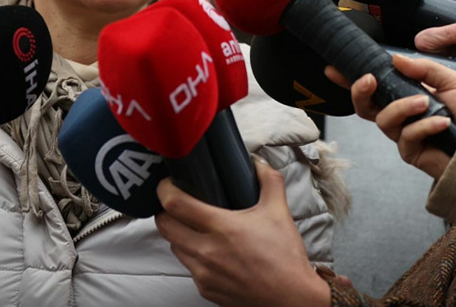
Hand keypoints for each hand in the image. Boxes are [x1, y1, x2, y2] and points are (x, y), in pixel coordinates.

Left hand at [155, 160, 329, 306]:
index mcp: (222, 227)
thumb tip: (257, 163)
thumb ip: (268, 180)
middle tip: (176, 204)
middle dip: (165, 211)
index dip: (164, 190)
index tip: (168, 184)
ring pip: (174, 246)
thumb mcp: (279, 211)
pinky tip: (208, 250)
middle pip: (164, 226)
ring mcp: (204, 273)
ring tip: (193, 226)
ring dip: (178, 234)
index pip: (174, 204)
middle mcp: (207, 251)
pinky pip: (187, 267)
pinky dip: (192, 256)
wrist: (292, 298)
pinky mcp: (205, 289)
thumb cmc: (285, 257)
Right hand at [344, 54, 455, 179]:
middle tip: (370, 79)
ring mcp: (404, 135)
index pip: (373, 87)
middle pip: (364, 108)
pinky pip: (406, 137)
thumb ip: (423, 68)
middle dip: (359, 91)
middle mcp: (401, 116)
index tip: (333, 68)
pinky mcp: (412, 153)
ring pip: (384, 121)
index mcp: (406, 96)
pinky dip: (424, 127)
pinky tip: (442, 124)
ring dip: (402, 108)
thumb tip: (395, 59)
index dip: (349, 79)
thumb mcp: (451, 80)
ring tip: (425, 103)